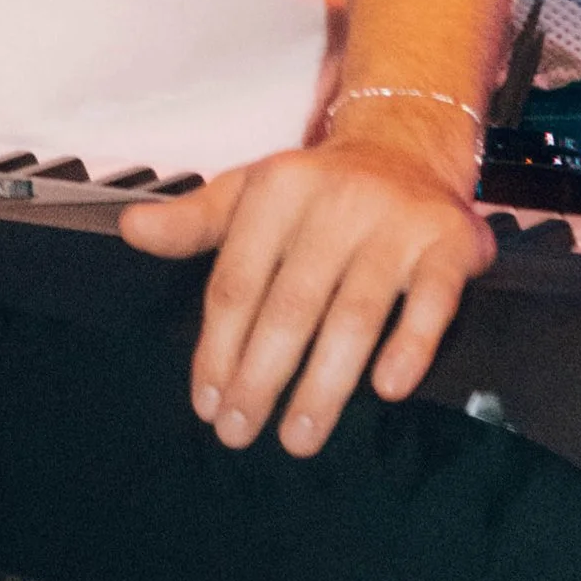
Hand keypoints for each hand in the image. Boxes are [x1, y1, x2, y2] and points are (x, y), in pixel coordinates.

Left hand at [120, 131, 491, 458]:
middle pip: (289, 305)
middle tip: (239, 433)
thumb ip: (194, 222)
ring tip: (299, 437)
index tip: (206, 403)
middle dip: (260, 377)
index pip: (237, 282)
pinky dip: (409, 346)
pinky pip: (430, 302)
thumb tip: (131, 230)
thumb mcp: (250, 192)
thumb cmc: (317, 188)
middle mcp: (336, 202)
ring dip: (324, 383)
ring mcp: (395, 222)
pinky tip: (388, 391)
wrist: (408, 143)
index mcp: (278, 190)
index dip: (217, 348)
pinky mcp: (449, 243)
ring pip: (353, 315)